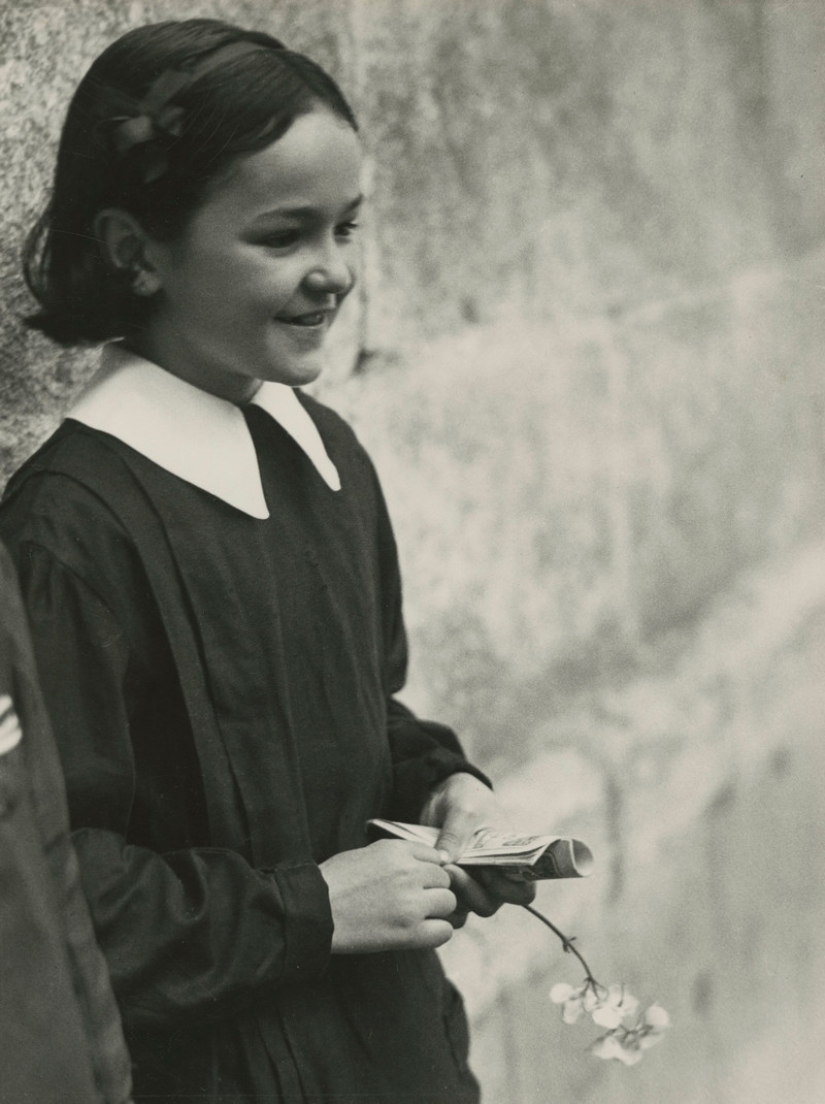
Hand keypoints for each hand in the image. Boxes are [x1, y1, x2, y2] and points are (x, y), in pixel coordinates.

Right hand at [320, 839, 455, 953]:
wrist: (314, 912)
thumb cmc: (335, 882)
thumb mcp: (369, 854)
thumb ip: (399, 857)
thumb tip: (426, 866)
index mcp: (398, 850)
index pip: (435, 857)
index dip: (428, 871)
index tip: (416, 882)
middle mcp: (409, 872)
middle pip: (444, 879)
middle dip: (433, 890)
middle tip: (414, 902)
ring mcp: (411, 903)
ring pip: (448, 902)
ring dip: (436, 910)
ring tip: (415, 917)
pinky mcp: (409, 932)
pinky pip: (444, 931)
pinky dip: (436, 932)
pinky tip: (419, 932)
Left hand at [419, 772, 536, 919]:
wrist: (445, 794)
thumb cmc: (466, 798)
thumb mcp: (463, 809)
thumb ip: (456, 834)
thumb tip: (444, 862)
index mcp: (512, 858)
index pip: (523, 891)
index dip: (507, 890)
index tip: (486, 872)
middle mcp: (496, 876)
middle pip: (490, 904)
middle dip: (470, 892)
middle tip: (451, 870)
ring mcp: (473, 882)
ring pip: (467, 906)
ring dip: (453, 894)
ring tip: (440, 869)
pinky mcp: (453, 884)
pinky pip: (449, 904)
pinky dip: (439, 897)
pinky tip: (428, 879)